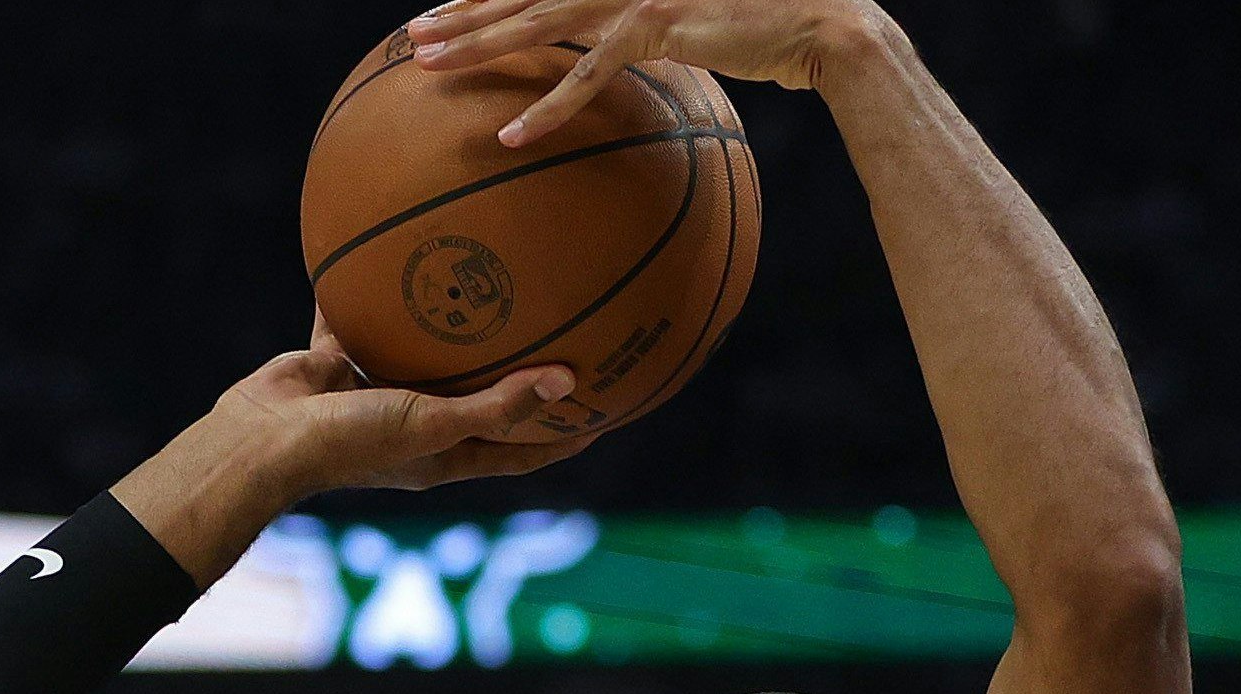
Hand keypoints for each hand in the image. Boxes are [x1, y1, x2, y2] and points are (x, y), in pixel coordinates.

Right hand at [222, 310, 590, 497]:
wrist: (264, 437)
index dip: (565, 436)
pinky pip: (365, 319)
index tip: (610, 407)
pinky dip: (378, 290)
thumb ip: (495, 405)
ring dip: (451, 327)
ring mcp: (377, 393)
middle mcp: (416, 425)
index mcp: (444, 454)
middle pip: (481, 399)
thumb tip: (566, 382)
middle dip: (517, 372)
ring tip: (488, 279)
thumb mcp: (433, 425)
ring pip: (426, 354)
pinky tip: (401, 246)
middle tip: (563, 332)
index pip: (521, 451)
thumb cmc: (352, 444)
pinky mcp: (339, 362)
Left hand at [406, 0, 878, 145]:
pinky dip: (548, 109)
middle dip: (463, 12)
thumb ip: (659, 23)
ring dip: (479, 46)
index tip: (449, 8)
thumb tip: (636, 48)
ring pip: (537, 21)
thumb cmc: (773, 19)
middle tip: (415, 36)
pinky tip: (509, 134)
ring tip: (429, 66)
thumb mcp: (703, 14)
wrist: (825, 21)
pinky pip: (587, 77)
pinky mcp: (657, 23)